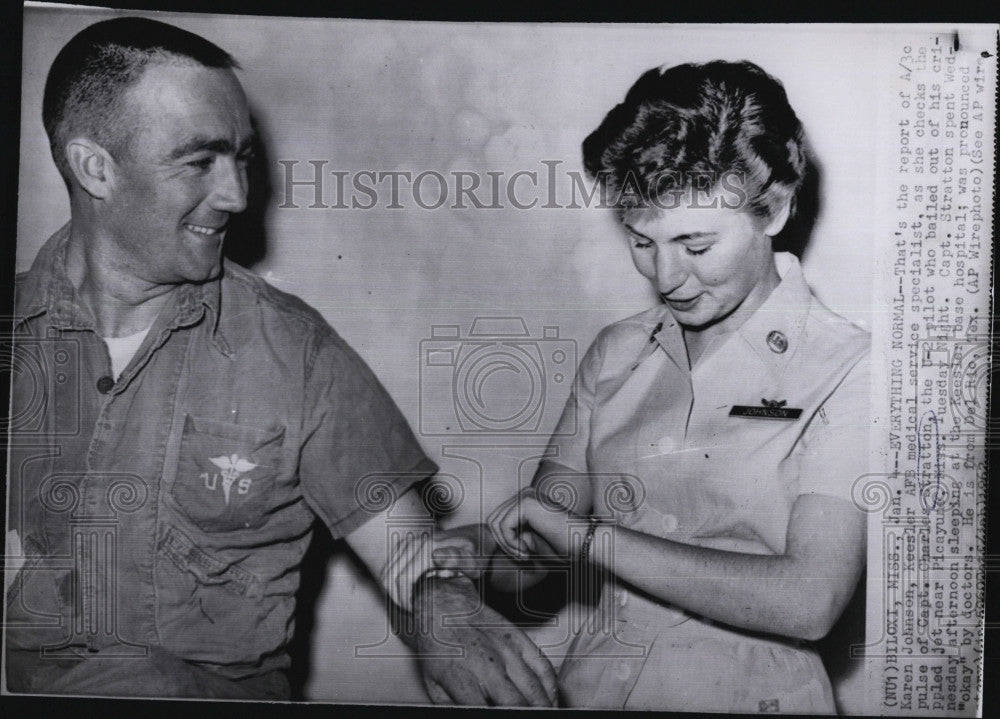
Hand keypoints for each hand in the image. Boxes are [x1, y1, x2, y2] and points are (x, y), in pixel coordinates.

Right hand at [381, 528, 478, 611]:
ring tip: (411, 604)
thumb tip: (436, 556)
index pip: (404, 578)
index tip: (417, 612)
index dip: (407, 600)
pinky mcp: (405, 545)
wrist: (474, 538)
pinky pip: (389, 568)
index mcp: (429, 546)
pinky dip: (393, 584)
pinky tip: (407, 593)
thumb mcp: (473, 560)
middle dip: (399, 598)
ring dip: (394, 592)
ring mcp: (409, 541)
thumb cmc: (475, 554)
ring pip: (387, 573)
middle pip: (392, 576)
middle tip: (414, 611)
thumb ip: (458, 559)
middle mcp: (416, 541)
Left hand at [412, 575, 557, 705]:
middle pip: (517, 703)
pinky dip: (551, 687)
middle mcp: (487, 664)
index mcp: (461, 677)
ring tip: (543, 715)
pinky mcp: (518, 638)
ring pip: (535, 688)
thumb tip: (469, 716)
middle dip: (525, 715)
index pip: (487, 712)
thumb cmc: (437, 648)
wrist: (444, 605)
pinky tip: (550, 700)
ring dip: (542, 706)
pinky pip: (543, 666)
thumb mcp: (433, 684)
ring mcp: (506, 649)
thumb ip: (451, 707)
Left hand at [488, 488, 558, 558]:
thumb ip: (511, 535)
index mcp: (525, 501)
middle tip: (523, 558)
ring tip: (525, 556)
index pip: (498, 520)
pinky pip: (503, 527)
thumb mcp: (530, 540)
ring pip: (495, 524)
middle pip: (493, 520)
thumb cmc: (562, 545)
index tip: (523, 556)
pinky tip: (527, 552)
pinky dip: (511, 544)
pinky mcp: (525, 503)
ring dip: (508, 546)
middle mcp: (524, 494)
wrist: (584, 543)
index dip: (505, 543)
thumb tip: (489, 538)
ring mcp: (524, 496)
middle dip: (504, 544)